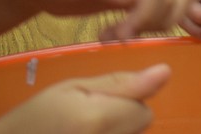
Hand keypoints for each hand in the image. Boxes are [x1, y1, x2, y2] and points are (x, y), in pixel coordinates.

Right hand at [0, 64, 170, 133]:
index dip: (125, 103)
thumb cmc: (35, 118)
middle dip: (120, 121)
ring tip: (82, 130)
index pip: (143, 112)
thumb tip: (165, 72)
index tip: (98, 103)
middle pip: (137, 129)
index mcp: (99, 120)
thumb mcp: (73, 89)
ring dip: (114, 132)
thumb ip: (120, 83)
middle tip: (86, 119)